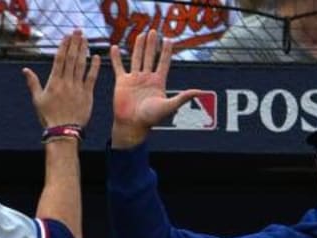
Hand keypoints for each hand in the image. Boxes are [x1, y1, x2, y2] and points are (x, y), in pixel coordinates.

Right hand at [23, 30, 100, 129]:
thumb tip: (25, 70)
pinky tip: (96, 57)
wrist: (63, 131)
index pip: (59, 60)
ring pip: (81, 65)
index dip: (64, 46)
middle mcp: (66, 82)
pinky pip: (91, 77)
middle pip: (71, 59)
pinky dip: (94, 66)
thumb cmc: (48, 117)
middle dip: (75, 43)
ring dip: (83, 51)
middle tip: (78, 31)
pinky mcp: (87, 94)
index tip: (67, 36)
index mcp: (54, 82)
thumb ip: (32, 83)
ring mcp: (77, 87)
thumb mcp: (37, 100)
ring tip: (85, 39)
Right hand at [109, 29, 202, 147]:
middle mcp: (146, 78)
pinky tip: (115, 48)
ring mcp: (134, 79)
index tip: (169, 39)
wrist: (132, 125)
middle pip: (150, 57)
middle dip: (152, 44)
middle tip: (153, 31)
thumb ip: (183, 97)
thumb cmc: (150, 119)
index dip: (166, 51)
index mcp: (158, 82)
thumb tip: (201, 92)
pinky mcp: (122, 83)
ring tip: (140, 35)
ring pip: (136, 58)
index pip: (163, 62)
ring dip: (138, 47)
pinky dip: (116, 58)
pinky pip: (119, 67)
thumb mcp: (169, 106)